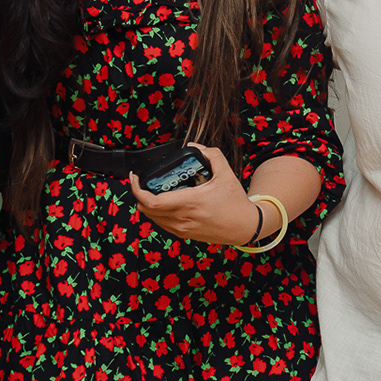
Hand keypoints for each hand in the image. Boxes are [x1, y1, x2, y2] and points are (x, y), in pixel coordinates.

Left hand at [129, 145, 266, 245]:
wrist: (245, 226)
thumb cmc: (235, 202)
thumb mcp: (226, 173)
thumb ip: (211, 154)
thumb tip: (195, 146)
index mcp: (189, 202)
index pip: (151, 201)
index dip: (136, 189)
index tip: (134, 178)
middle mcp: (182, 218)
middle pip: (146, 210)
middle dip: (139, 195)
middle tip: (142, 182)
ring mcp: (182, 229)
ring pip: (152, 219)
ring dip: (148, 205)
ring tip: (152, 191)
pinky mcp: (185, 234)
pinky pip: (162, 224)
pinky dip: (157, 214)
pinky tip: (165, 203)